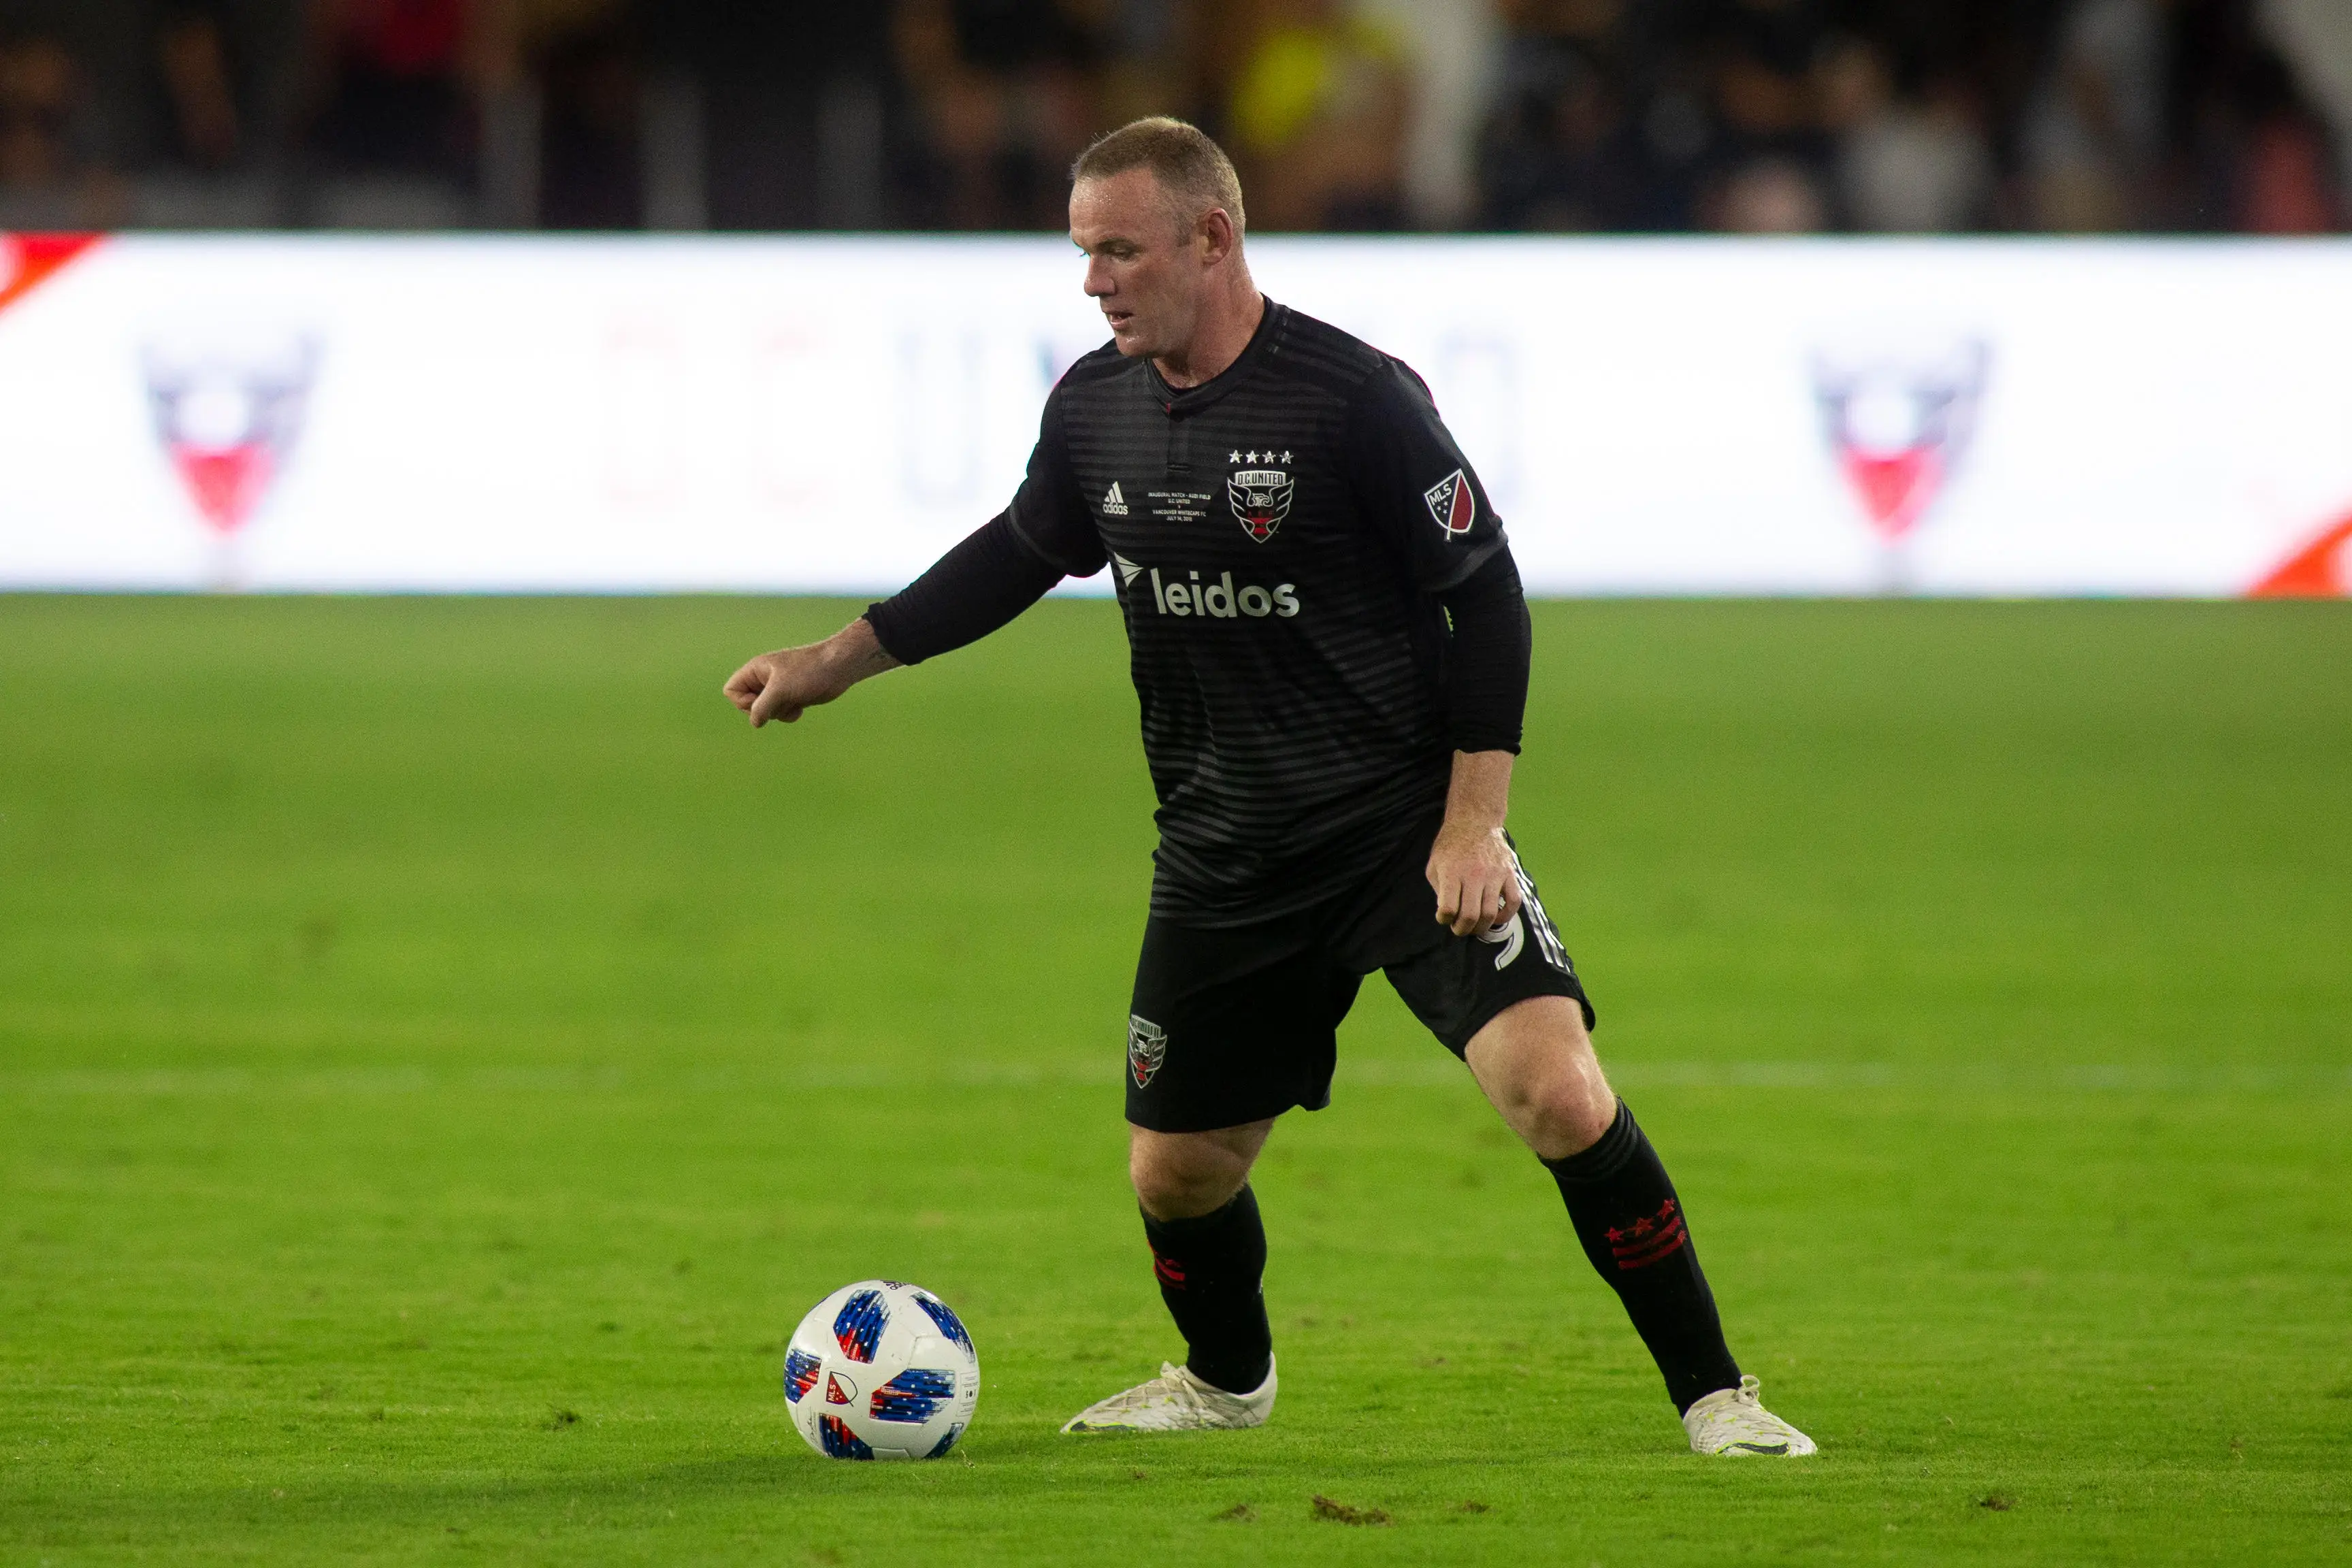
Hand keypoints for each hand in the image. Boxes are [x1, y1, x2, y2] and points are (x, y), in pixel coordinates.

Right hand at [722, 619, 897, 726]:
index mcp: (755, 670)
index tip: (760, 699)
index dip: (742, 701)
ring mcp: (778, 689)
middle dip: (764, 709)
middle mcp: (764, 679)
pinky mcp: (791, 697)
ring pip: (765, 712)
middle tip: (779, 701)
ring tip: (793, 700)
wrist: (838, 668)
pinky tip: (801, 707)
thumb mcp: (781, 690)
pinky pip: (780, 713)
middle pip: (747, 705)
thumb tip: (755, 723)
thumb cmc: (809, 672)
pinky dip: (789, 714)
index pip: (731, 690)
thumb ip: (762, 707)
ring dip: (779, 713)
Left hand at [1426, 820, 1522, 936]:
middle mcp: (1474, 875)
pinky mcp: (1509, 874)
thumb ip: (1439, 889)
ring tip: (1475, 926)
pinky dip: (1506, 915)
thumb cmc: (1451, 845)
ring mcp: (1494, 875)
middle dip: (1462, 929)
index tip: (1443, 917)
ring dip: (1481, 927)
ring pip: (1491, 913)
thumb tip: (1447, 913)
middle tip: (1459, 929)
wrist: (1474, 821)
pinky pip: (1513, 902)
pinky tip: (1496, 917)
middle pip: (1470, 916)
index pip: (1448, 908)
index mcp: (1452, 873)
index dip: (1444, 919)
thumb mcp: (1435, 864)